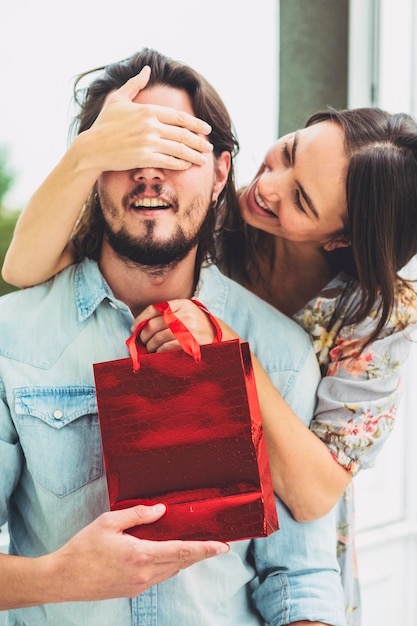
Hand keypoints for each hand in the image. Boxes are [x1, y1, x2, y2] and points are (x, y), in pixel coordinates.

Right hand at [44, 504, 228, 601]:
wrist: (62, 579)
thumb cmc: (83, 548)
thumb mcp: (109, 522)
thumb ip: (137, 514)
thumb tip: (161, 510)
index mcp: (141, 555)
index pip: (182, 552)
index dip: (205, 549)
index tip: (223, 546)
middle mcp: (144, 574)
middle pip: (180, 563)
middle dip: (198, 553)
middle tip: (214, 542)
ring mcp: (139, 585)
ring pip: (170, 570)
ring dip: (182, 559)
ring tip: (192, 545)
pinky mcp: (132, 590)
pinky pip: (157, 576)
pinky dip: (167, 564)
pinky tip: (164, 553)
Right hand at [80, 66, 212, 173]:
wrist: (92, 148)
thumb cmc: (104, 124)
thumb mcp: (118, 99)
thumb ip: (135, 84)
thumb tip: (147, 69)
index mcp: (147, 110)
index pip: (179, 117)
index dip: (196, 124)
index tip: (206, 129)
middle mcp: (150, 126)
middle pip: (183, 134)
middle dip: (199, 141)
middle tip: (209, 146)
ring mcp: (148, 142)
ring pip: (179, 149)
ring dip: (194, 155)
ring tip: (203, 159)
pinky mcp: (144, 158)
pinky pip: (168, 161)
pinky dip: (180, 164)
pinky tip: (187, 166)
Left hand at [133, 299, 218, 353]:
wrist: (222, 338)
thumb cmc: (199, 328)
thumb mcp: (187, 315)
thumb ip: (169, 316)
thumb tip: (141, 325)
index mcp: (183, 304)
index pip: (155, 308)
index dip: (141, 318)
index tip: (135, 327)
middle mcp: (186, 314)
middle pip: (154, 324)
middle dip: (144, 335)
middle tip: (142, 342)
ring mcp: (189, 329)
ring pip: (158, 337)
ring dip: (150, 345)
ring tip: (150, 349)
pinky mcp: (191, 342)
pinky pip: (167, 347)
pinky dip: (159, 351)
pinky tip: (159, 352)